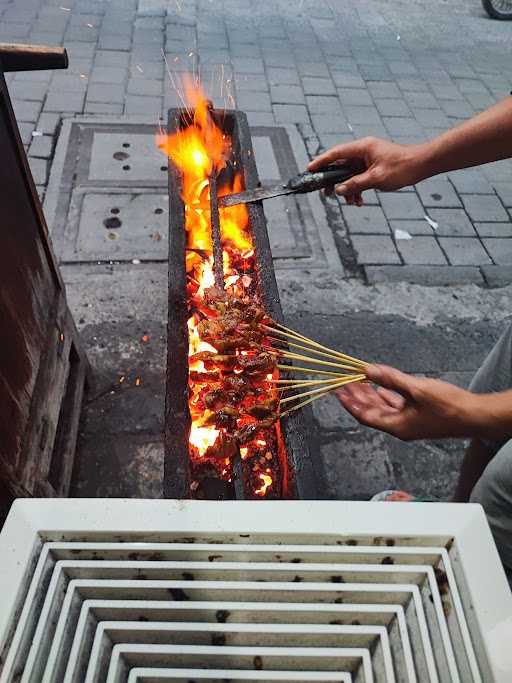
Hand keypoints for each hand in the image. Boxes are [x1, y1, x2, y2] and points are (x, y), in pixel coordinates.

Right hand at [308, 137, 427, 204]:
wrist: (421, 165)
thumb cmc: (402, 167)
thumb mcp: (376, 178)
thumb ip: (355, 184)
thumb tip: (338, 190)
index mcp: (363, 148)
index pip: (336, 153)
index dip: (321, 161)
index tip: (309, 169)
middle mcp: (363, 151)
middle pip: (340, 165)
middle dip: (334, 181)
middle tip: (327, 194)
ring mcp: (368, 159)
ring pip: (349, 174)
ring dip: (348, 189)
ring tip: (351, 201)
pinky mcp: (373, 167)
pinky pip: (359, 178)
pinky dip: (357, 189)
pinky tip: (359, 200)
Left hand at [336, 364, 480, 440]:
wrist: (474, 416)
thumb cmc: (448, 406)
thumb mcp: (416, 389)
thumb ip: (390, 379)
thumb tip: (368, 370)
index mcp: (396, 426)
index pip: (365, 415)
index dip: (350, 403)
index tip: (339, 391)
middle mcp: (400, 427)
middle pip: (372, 412)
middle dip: (358, 396)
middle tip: (345, 382)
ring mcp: (409, 423)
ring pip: (383, 408)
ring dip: (371, 395)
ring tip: (359, 381)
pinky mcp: (418, 416)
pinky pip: (396, 406)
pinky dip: (386, 396)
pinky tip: (382, 387)